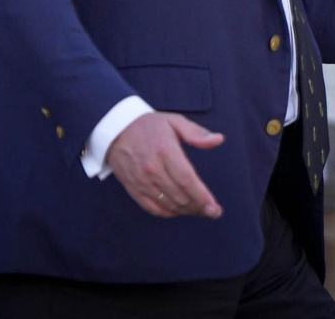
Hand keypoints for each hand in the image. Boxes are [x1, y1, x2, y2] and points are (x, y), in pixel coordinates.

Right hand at [107, 112, 225, 219]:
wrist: (116, 130)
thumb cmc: (149, 126)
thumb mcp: (174, 121)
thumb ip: (197, 133)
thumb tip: (218, 140)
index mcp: (165, 150)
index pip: (187, 180)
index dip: (203, 198)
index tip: (215, 209)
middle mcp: (152, 169)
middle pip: (180, 196)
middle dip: (200, 208)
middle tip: (213, 212)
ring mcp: (141, 181)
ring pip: (169, 205)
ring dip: (187, 211)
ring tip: (200, 211)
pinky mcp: (133, 189)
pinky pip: (154, 208)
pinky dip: (170, 213)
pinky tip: (181, 210)